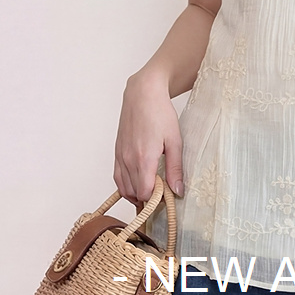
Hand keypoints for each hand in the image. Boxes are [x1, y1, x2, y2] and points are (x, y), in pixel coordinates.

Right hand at [113, 68, 184, 203]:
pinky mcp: (116, 152)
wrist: (142, 94)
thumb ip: (175, 168)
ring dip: (136, 193)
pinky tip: (137, 182)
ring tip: (151, 190)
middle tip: (162, 193)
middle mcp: (128, 160)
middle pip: (134, 193)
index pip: (144, 194)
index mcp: (143, 159)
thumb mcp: (175, 141)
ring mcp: (120, 156)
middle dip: (147, 198)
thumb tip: (177, 191)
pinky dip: (126, 185)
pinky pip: (117, 177)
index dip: (156, 200)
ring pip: (123, 188)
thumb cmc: (160, 114)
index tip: (167, 195)